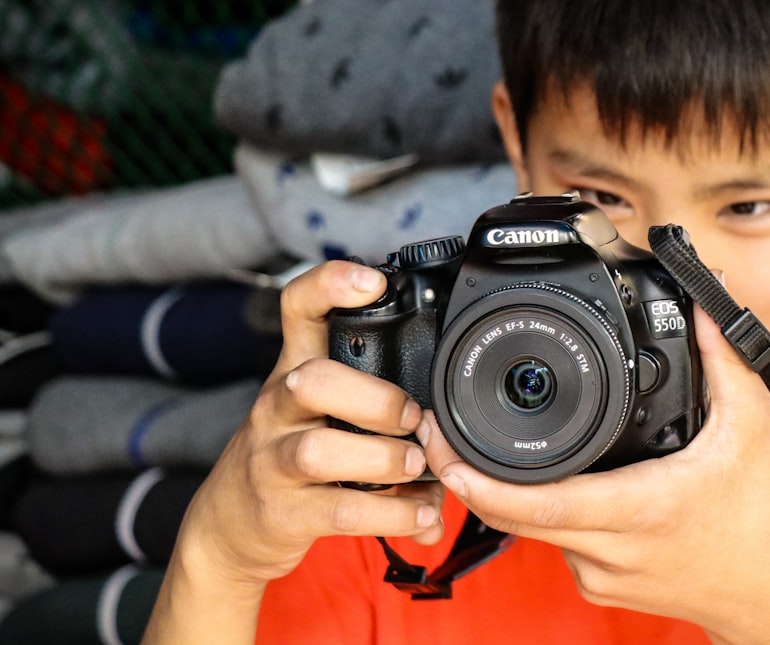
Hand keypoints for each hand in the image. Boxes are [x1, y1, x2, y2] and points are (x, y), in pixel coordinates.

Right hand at [145, 261, 445, 643]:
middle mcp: (278, 408)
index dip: (329, 285)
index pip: (297, 309)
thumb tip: (449, 413)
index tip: (373, 281)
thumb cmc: (291, 456)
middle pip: (310, 380)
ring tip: (417, 467)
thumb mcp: (318, 411)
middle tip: (412, 416)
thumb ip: (375, 401)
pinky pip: (340, 511)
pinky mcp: (283, 512)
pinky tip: (422, 516)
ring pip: (319, 450)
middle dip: (372, 396)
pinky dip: (392, 515)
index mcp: (295, 370)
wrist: (229, 525)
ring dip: (384, 459)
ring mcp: (274, 461)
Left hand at [420, 305, 769, 643]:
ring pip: (531, 532)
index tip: (447, 455)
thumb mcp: (749, 430)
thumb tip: (702, 311)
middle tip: (436, 436)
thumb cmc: (759, 521)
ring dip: (504, 494)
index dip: (485, 484)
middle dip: (465, 478)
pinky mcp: (598, 585)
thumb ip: (723, 364)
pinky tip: (548, 485)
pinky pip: (553, 545)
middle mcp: (609, 549)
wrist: (768, 595)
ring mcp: (599, 574)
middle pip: (515, 518)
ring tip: (483, 453)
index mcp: (639, 508)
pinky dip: (542, 514)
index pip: (543, 504)